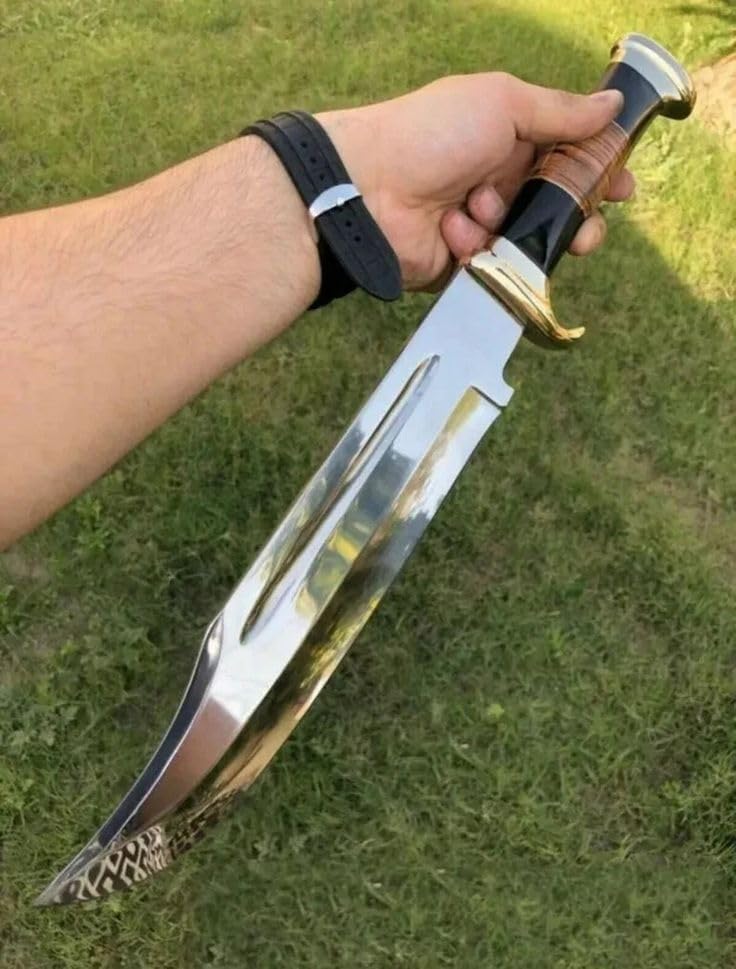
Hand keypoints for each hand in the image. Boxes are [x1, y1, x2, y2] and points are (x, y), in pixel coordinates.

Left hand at [318, 74, 632, 290]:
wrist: (370, 187)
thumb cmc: (433, 133)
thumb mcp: (502, 104)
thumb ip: (559, 112)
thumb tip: (611, 106)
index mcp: (508, 140)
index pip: (567, 159)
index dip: (597, 174)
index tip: (623, 189)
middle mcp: (497, 182)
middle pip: (556, 209)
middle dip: (573, 219)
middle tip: (582, 230)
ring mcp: (480, 226)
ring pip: (529, 244)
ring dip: (513, 227)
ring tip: (482, 209)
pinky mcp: (462, 265)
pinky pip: (494, 267)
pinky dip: (478, 248)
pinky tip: (453, 231)